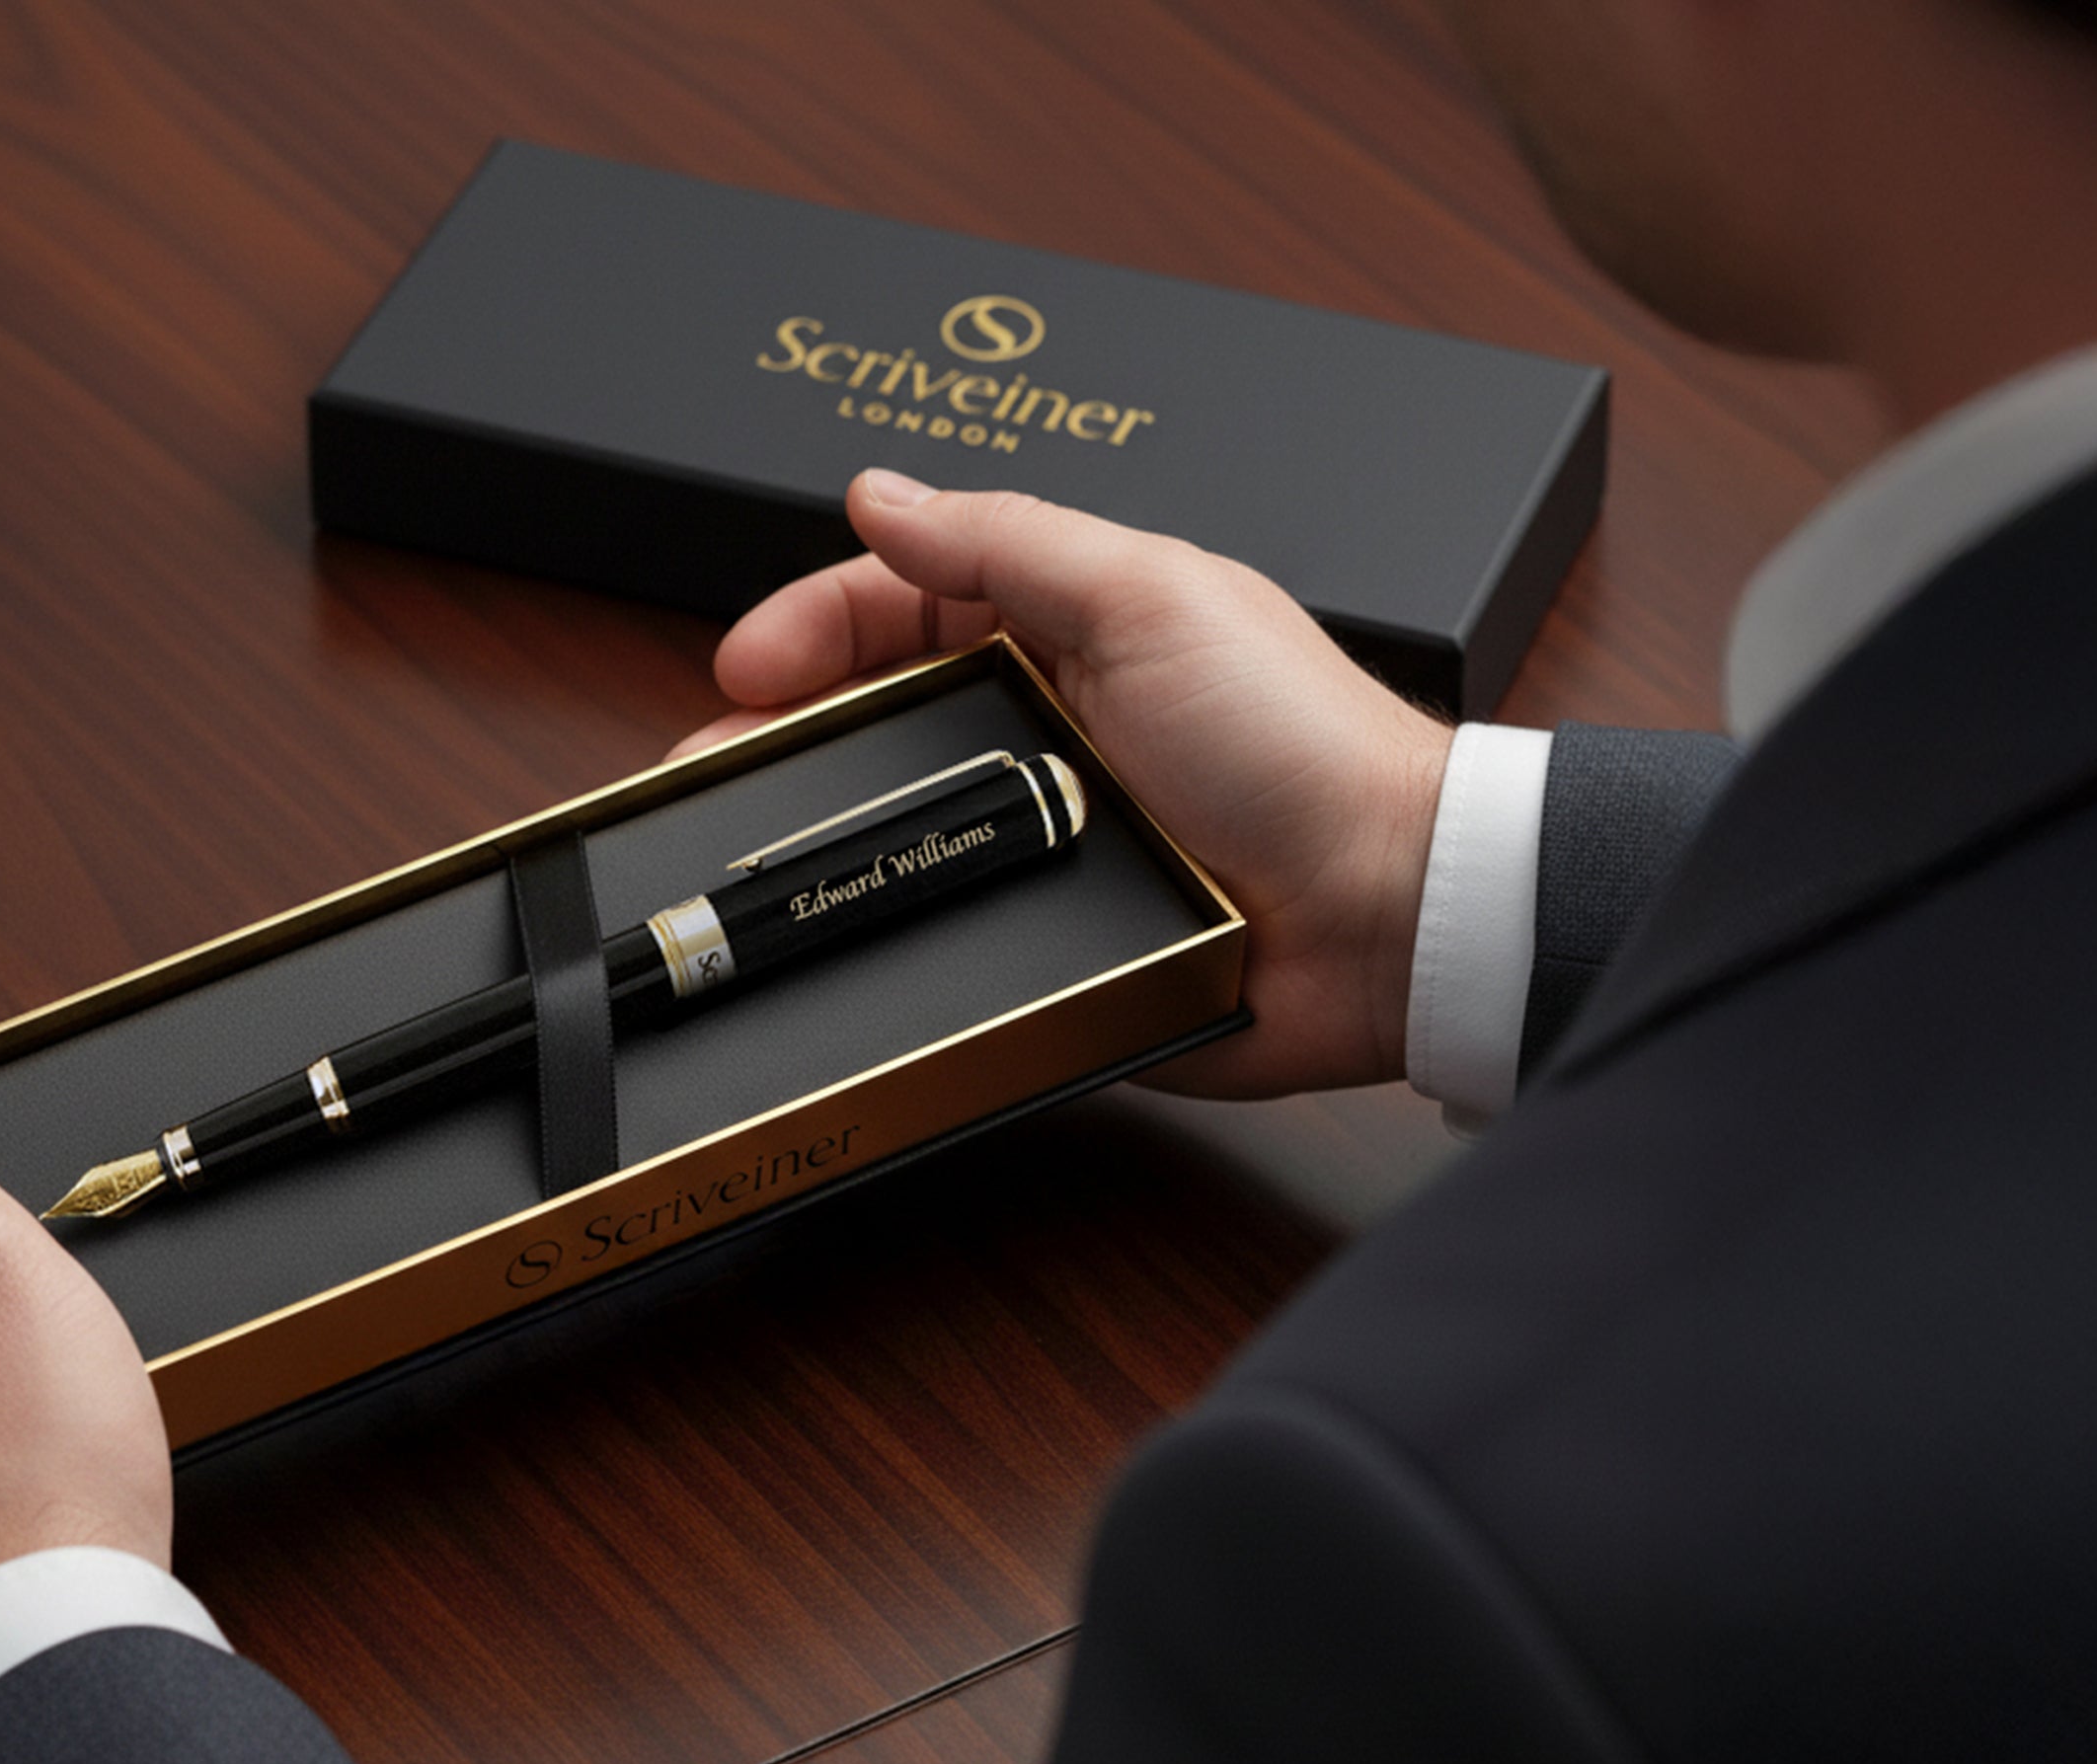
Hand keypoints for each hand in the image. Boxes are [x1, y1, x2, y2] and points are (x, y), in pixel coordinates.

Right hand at [686, 470, 1451, 1095]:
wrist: (1388, 916)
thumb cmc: (1301, 746)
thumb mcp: (1147, 598)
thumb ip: (1004, 539)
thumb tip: (876, 492)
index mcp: (1069, 628)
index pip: (904, 603)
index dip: (814, 624)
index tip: (745, 669)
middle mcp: (1049, 728)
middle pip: (877, 717)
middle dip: (782, 735)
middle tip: (708, 768)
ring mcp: (1046, 837)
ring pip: (895, 826)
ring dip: (815, 831)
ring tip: (736, 853)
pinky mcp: (1055, 939)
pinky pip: (947, 926)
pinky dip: (887, 921)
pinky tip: (827, 925)